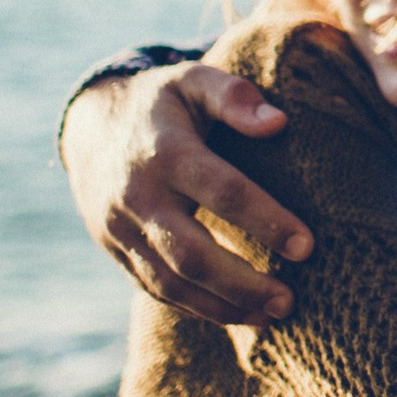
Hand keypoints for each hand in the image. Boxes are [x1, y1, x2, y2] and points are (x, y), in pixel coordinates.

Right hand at [60, 62, 311, 325]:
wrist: (90, 127)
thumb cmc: (160, 101)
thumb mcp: (192, 80)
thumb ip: (233, 95)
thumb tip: (278, 123)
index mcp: (165, 153)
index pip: (222, 192)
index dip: (266, 220)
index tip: (307, 246)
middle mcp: (137, 197)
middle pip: (191, 254)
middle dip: (243, 284)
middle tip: (290, 301)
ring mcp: (120, 230)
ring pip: (170, 282)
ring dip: (222, 307)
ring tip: (273, 316)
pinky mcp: (116, 251)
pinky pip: (155, 289)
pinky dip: (196, 308)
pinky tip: (238, 315)